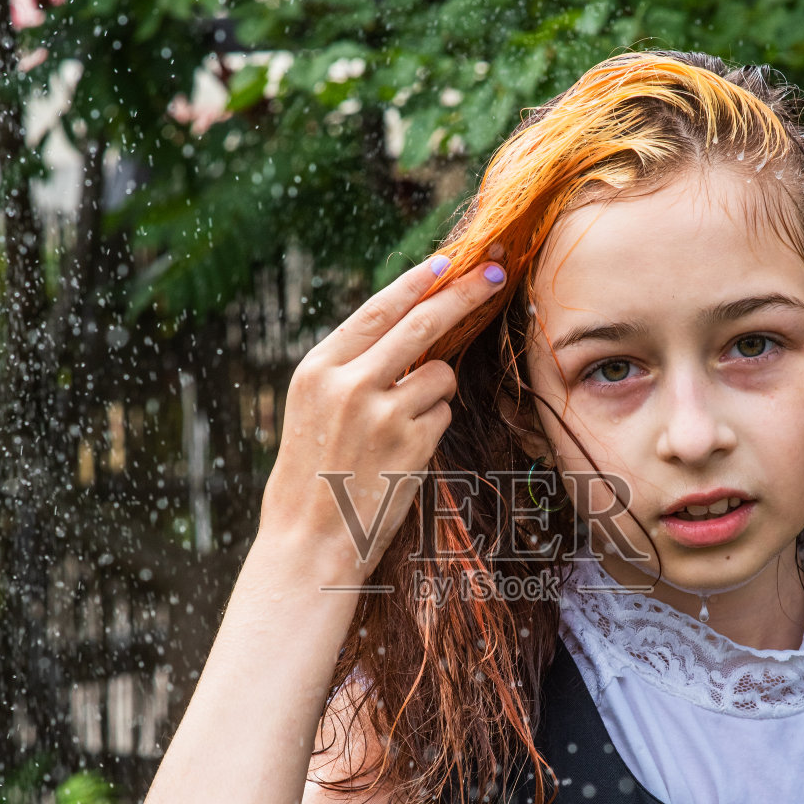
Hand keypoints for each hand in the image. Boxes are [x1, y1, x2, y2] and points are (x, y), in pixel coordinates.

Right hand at [259, 254, 506, 578]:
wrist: (307, 542)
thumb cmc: (310, 478)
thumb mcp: (312, 410)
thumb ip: (350, 369)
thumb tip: (406, 331)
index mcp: (317, 368)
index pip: (378, 308)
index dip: (418, 282)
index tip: (449, 261)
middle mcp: (348, 383)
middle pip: (423, 322)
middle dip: (465, 293)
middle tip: (496, 273)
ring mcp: (382, 412)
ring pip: (440, 374)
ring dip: (436, 392)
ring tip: (397, 430)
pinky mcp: (411, 443)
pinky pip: (443, 415)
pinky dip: (433, 428)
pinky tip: (402, 456)